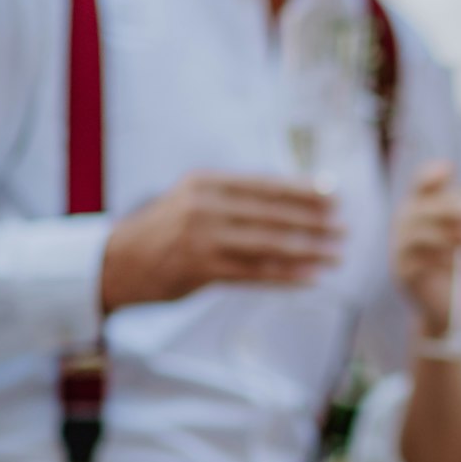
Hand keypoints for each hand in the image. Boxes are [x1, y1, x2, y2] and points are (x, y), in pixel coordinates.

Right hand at [101, 171, 341, 310]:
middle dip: (314, 222)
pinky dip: (286, 276)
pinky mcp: (201, 271)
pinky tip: (312, 279)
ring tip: (338, 255)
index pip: (265, 185)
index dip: (303, 191)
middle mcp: (204, 207)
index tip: (335, 197)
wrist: (115, 263)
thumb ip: (234, 199)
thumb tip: (292, 201)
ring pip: (268, 245)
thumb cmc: (163, 231)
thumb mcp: (192, 200)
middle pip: (273, 215)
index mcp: (205, 182)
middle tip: (346, 228)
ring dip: (309, 251)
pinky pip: (254, 274)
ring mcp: (202, 239)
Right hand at [394, 160, 460, 339]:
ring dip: (451, 233)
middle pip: (424, 205)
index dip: (433, 173)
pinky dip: (438, 258)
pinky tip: (455, 263)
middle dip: (452, 204)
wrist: (455, 303)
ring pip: (419, 231)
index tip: (451, 170)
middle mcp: (407, 220)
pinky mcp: (401, 270)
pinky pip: (416, 259)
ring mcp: (400, 246)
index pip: (422, 180)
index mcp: (424, 203)